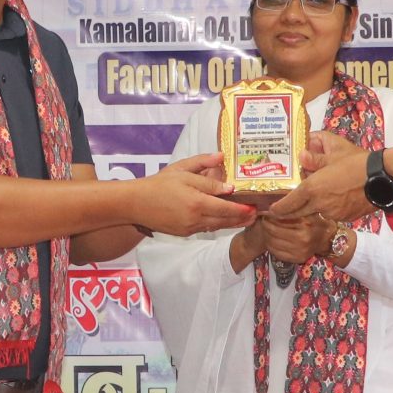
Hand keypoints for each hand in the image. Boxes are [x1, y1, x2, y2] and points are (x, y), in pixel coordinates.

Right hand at [133, 153, 255, 236]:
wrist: (136, 204)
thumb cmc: (158, 184)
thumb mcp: (181, 169)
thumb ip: (203, 164)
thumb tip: (222, 160)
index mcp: (197, 201)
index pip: (227, 207)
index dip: (242, 208)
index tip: (254, 205)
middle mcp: (195, 218)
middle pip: (225, 220)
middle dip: (242, 218)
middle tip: (256, 214)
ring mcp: (190, 228)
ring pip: (217, 226)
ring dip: (232, 223)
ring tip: (245, 218)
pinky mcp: (185, 233)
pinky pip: (206, 228)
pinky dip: (217, 224)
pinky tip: (223, 219)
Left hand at [259, 210, 324, 264]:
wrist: (327, 239)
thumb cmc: (316, 221)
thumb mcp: (308, 211)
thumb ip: (293, 208)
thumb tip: (273, 207)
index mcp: (305, 224)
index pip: (278, 219)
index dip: (269, 215)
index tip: (266, 212)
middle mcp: (303, 238)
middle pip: (272, 231)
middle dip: (265, 224)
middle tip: (264, 220)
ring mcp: (300, 250)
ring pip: (272, 242)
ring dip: (266, 235)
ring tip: (267, 229)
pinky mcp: (297, 259)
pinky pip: (276, 252)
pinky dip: (270, 245)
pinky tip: (272, 239)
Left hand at [272, 132, 374, 222]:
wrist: (382, 178)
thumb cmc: (358, 163)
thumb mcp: (335, 154)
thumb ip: (315, 159)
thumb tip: (301, 156)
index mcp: (312, 188)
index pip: (288, 204)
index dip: (277, 208)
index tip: (271, 209)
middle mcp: (319, 204)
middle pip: (297, 214)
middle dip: (287, 214)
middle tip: (280, 211)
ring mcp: (333, 213)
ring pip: (315, 213)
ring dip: (310, 209)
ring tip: (313, 199)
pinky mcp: (345, 217)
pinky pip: (331, 214)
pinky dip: (328, 209)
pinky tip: (334, 199)